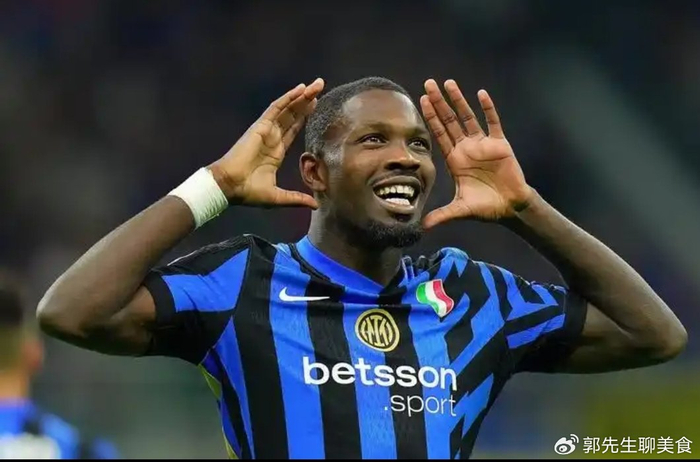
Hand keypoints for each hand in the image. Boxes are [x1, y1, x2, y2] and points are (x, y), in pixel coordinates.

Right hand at [208, 78, 324, 208]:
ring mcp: (266, 130)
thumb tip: (315, 204)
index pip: (293, 130)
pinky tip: (300, 89)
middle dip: (307, 101)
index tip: (316, 105)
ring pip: (288, 109)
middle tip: (320, 87)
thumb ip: (296, 198)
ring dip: (302, 96)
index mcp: (276, 151)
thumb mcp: (278, 197)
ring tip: (317, 84)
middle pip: (293, 115)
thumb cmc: (248, 192)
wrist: (229, 186)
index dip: (304, 117)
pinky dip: (288, 98)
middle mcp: (272, 138)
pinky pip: (276, 108)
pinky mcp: (260, 126)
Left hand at [419, 79, 533, 228]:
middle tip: (428, 84)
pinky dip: (487, 109)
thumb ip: (442, 215)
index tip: (421, 101)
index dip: (430, 118)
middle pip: (449, 120)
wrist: (509, 207)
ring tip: (448, 83)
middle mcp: (466, 148)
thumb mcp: (460, 210)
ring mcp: (482, 144)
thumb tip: (422, 227)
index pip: (438, 134)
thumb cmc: (485, 207)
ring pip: (468, 117)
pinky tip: (481, 94)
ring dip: (458, 100)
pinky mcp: (500, 144)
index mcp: (454, 159)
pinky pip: (493, 123)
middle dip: (438, 103)